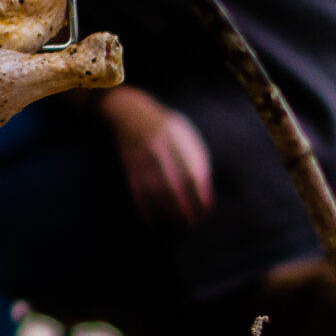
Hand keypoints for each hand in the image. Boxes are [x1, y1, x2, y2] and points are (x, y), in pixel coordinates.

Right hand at [100, 85, 212, 226]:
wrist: (130, 112)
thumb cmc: (166, 127)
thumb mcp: (184, 133)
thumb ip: (195, 157)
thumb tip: (204, 190)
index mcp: (179, 138)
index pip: (193, 169)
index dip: (201, 191)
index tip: (207, 209)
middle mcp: (160, 147)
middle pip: (174, 183)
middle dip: (185, 206)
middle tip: (193, 224)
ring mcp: (142, 156)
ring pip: (156, 190)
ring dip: (167, 210)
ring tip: (177, 223)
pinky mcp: (129, 164)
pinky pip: (137, 189)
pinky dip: (145, 207)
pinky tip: (154, 220)